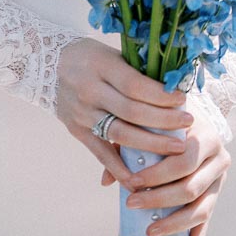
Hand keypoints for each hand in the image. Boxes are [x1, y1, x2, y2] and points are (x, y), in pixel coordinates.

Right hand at [55, 37, 193, 190]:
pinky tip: (141, 180)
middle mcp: (89, 89)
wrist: (48, 63)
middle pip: (131, 111)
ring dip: (151, 144)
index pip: (135, 84)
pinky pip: (101, 154)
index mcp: (100, 65)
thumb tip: (173, 90)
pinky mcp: (77, 131)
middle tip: (187, 125)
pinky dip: (121, 169)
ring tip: (176, 148)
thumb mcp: (111, 54)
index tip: (183, 101)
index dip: (161, 95)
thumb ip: (137, 72)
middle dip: (163, 121)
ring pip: (120, 134)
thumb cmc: (91, 57)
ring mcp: (81, 112)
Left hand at [101, 89, 230, 235]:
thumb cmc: (168, 121)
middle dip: (160, 199)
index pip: (182, 161)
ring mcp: (221, 178)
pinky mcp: (218, 194)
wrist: (198, 117)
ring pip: (201, 209)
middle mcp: (219, 157)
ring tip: (150, 232)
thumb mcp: (152, 124)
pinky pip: (208, 221)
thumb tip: (106, 180)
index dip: (156, 175)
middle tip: (132, 204)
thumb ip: (129, 145)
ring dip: (174, 224)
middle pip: (190, 187)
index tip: (131, 183)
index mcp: (205, 135)